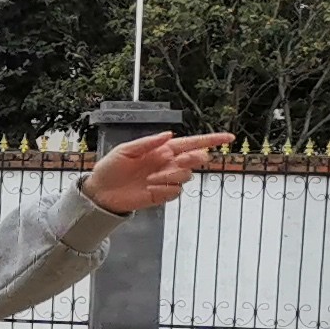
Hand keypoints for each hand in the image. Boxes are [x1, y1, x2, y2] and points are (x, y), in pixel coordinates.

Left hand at [81, 130, 232, 214]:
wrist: (100, 191)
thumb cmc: (110, 168)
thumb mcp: (125, 151)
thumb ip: (148, 142)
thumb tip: (170, 134)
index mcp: (162, 149)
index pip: (192, 143)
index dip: (211, 140)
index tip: (229, 137)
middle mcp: (168, 163)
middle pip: (196, 159)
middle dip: (193, 158)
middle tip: (177, 160)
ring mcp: (166, 179)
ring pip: (186, 176)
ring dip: (171, 176)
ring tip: (150, 179)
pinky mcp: (162, 194)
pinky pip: (175, 192)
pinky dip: (165, 190)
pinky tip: (149, 189)